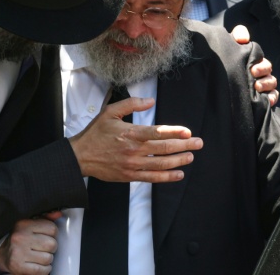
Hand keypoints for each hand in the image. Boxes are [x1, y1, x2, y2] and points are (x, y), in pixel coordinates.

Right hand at [0, 211, 61, 274]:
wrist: (3, 255)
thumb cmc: (20, 239)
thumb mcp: (30, 224)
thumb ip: (45, 218)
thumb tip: (58, 214)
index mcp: (24, 224)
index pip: (52, 228)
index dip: (53, 234)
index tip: (48, 236)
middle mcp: (20, 238)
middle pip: (52, 244)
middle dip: (51, 248)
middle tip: (45, 248)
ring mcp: (18, 253)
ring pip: (48, 258)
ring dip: (47, 259)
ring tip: (40, 256)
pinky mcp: (19, 267)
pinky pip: (42, 270)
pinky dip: (44, 270)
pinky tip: (40, 265)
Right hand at [69, 97, 202, 182]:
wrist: (81, 157)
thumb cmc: (96, 133)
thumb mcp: (110, 112)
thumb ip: (131, 104)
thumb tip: (150, 101)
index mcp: (130, 133)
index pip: (157, 132)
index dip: (174, 132)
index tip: (187, 132)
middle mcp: (133, 150)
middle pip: (164, 148)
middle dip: (184, 146)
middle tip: (198, 143)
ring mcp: (132, 165)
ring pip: (161, 164)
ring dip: (179, 160)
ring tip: (191, 156)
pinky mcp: (130, 176)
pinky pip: (153, 178)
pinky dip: (167, 177)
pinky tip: (179, 174)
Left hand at [231, 25, 278, 105]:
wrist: (214, 83)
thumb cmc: (224, 62)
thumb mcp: (228, 47)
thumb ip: (237, 35)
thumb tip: (244, 38)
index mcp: (251, 59)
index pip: (260, 57)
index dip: (259, 61)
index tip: (252, 67)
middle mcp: (258, 71)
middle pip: (267, 68)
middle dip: (263, 70)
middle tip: (253, 72)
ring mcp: (261, 84)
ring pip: (272, 82)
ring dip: (267, 83)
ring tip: (257, 87)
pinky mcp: (262, 97)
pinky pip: (273, 96)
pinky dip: (272, 97)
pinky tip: (267, 100)